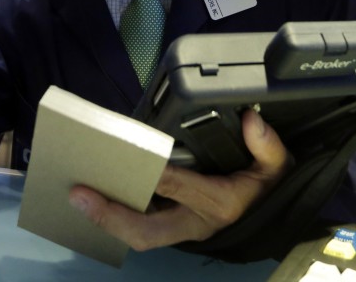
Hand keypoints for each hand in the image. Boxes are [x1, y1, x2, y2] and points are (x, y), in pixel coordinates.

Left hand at [68, 109, 292, 250]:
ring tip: (77, 195)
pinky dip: (117, 215)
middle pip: (146, 231)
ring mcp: (183, 229)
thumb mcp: (279, 166)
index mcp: (218, 203)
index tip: (125, 158)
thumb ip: (267, 144)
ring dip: (107, 219)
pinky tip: (96, 197)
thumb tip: (251, 120)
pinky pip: (142, 226)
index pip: (177, 186)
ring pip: (140, 234)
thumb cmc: (270, 188)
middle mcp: (195, 223)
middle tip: (78, 194)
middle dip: (111, 216)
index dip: (150, 174)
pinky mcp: (175, 227)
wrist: (277, 216)